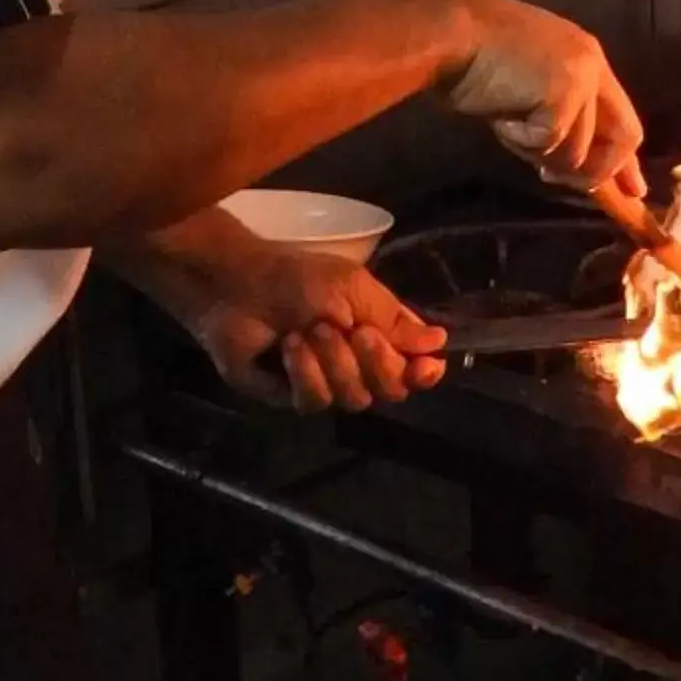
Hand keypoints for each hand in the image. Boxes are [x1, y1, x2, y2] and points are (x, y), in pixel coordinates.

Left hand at [189, 243, 448, 414]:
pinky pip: (316, 401)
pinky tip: (289, 347)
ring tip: (310, 330)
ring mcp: (327, 384)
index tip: (425, 368)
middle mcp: (358, 364)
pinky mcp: (294, 397)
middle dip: (377, 361)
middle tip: (357, 333)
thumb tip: (439, 341)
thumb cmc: (300, 279)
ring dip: (335, 361)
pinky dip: (305, 371)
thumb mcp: (355, 289)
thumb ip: (396, 320)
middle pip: (390, 389)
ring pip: (354, 398)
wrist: (241, 287)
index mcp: (378, 335)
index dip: (424, 374)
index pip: (413, 369)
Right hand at [439, 0, 645, 193]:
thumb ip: (558, 118)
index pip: (622, 117)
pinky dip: (520, 142)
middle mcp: (592, 65)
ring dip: (540, 154)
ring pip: (577, 152)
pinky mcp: (562, 95)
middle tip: (560, 180)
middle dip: (598, 171)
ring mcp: (581, 80)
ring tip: (508, 125)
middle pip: (624, 138)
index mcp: (587, 58)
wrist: (452, 32)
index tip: (632, 192)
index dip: (625, 160)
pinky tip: (501, 117)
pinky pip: (548, 145)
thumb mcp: (529, 88)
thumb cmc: (478, 56)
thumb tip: (571, 166)